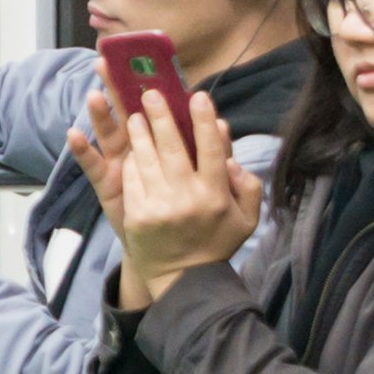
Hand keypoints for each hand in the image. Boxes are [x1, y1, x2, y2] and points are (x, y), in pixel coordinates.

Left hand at [78, 87, 260, 300]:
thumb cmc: (216, 243)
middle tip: (152, 92)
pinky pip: (131, 178)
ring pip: (147, 158)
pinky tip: (128, 148)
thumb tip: (229, 151)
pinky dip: (130, 161)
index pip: (211, 149)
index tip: (198, 96)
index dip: (204, 120)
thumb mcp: (245, 218)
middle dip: (162, 115)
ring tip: (135, 114)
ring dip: (139, 132)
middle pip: (173, 147)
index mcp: (216, 195)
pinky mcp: (137, 215)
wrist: (184, 280)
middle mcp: (187, 197)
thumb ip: (245, 184)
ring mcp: (160, 206)